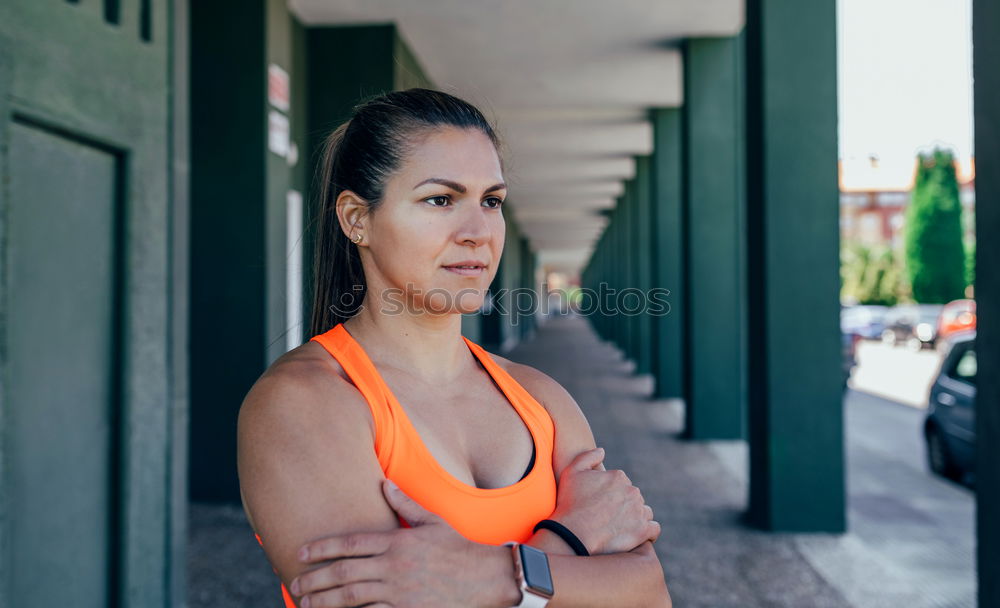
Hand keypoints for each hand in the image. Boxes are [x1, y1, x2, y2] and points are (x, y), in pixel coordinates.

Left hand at [289, 479, 513, 607]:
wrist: (485, 578)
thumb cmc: (458, 548)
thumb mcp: (432, 521)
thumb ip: (404, 504)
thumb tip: (384, 483)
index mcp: (397, 542)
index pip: (351, 544)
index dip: (323, 548)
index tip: (303, 553)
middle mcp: (394, 567)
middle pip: (344, 573)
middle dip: (316, 579)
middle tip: (294, 583)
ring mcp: (399, 592)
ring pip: (352, 598)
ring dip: (326, 601)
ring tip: (306, 603)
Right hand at [549, 448, 660, 554]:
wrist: (574, 533)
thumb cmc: (570, 503)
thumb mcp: (572, 472)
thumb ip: (588, 457)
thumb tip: (602, 451)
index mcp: (618, 477)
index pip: (621, 483)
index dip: (611, 493)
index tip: (601, 504)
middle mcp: (632, 491)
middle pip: (633, 497)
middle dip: (624, 505)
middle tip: (608, 517)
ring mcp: (639, 511)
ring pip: (644, 512)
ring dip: (636, 517)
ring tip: (621, 527)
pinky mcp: (643, 530)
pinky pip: (654, 529)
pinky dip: (648, 532)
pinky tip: (638, 536)